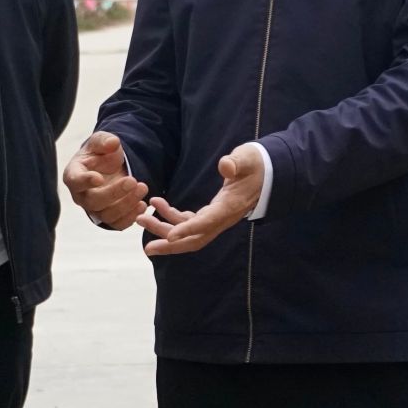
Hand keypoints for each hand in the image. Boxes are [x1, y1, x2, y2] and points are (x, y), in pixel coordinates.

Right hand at [63, 131, 148, 230]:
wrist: (109, 168)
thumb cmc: (100, 154)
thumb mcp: (100, 141)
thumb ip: (104, 140)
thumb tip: (112, 142)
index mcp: (74, 175)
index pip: (75, 181)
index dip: (85, 181)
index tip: (98, 177)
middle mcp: (81, 196)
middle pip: (93, 201)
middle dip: (114, 193)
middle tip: (133, 181)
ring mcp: (94, 209)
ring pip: (107, 215)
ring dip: (127, 204)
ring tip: (143, 188)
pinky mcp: (109, 218)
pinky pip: (118, 224)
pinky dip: (131, 217)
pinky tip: (142, 205)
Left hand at [138, 143, 264, 256]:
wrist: (265, 174)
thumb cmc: (256, 165)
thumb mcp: (248, 159)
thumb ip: (236, 162)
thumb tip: (225, 165)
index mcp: (230, 206)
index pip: (207, 222)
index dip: (188, 230)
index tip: (169, 236)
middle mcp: (222, 218)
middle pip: (195, 239)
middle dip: (171, 245)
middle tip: (147, 248)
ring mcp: (216, 218)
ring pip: (188, 232)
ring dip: (164, 228)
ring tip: (142, 218)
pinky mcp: (211, 213)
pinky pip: (189, 221)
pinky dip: (171, 217)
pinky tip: (157, 204)